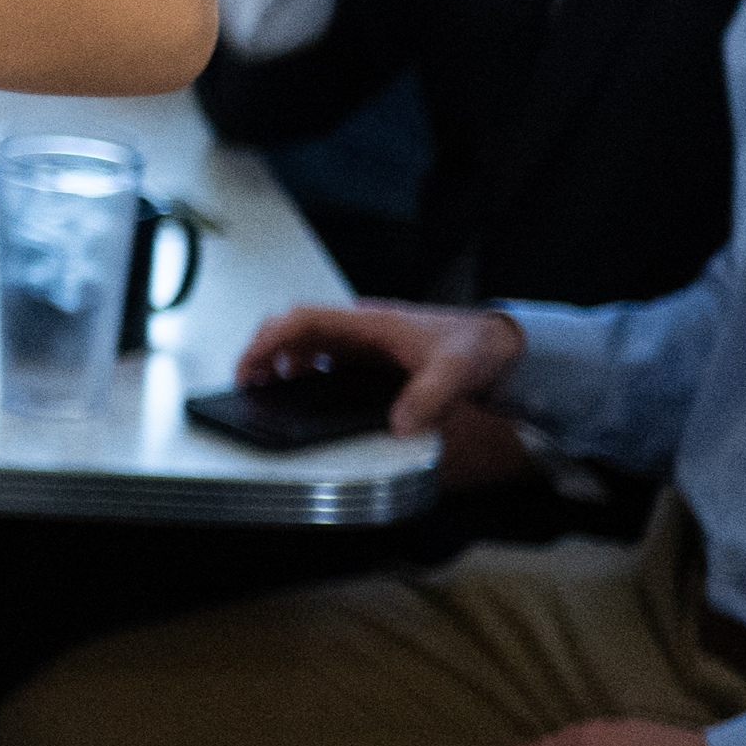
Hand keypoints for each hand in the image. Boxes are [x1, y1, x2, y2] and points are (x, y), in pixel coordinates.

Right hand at [242, 295, 520, 433]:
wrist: (497, 344)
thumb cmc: (475, 347)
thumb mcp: (456, 372)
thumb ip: (429, 397)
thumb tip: (400, 425)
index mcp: (369, 322)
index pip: (302, 320)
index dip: (269, 342)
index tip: (251, 368)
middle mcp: (358, 326)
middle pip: (292, 329)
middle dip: (263, 353)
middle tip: (249, 385)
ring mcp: (360, 339)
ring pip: (304, 342)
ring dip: (279, 363)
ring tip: (267, 391)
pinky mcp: (366, 353)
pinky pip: (322, 357)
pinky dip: (301, 372)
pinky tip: (304, 394)